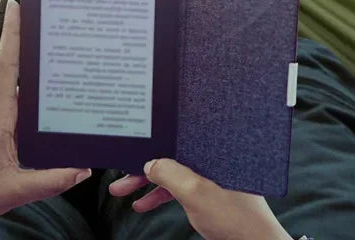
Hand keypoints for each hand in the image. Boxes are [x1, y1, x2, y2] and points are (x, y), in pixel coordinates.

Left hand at [0, 0, 91, 239]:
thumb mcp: (12, 190)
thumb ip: (50, 181)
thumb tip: (84, 168)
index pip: (6, 67)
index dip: (11, 35)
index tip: (15, 5)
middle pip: (16, 68)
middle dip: (29, 40)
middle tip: (50, 15)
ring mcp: (0, 121)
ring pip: (22, 88)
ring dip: (36, 68)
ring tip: (62, 49)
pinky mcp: (3, 132)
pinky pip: (25, 108)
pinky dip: (39, 98)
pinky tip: (59, 98)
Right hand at [109, 159, 292, 239]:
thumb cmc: (235, 217)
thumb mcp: (196, 192)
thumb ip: (170, 174)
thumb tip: (149, 163)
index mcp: (208, 148)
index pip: (174, 138)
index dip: (151, 144)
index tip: (130, 150)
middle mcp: (207, 156)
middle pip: (168, 155)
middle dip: (142, 167)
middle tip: (118, 176)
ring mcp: (207, 174)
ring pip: (170, 173)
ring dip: (146, 183)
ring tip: (121, 192)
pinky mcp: (207, 190)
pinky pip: (177, 188)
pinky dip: (160, 195)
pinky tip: (143, 204)